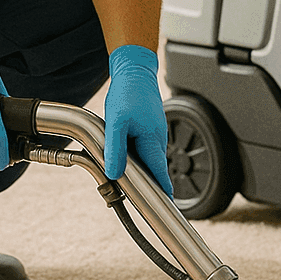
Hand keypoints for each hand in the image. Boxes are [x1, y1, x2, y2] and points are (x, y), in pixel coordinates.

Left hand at [103, 45, 174, 196]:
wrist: (134, 70)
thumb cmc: (127, 94)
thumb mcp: (115, 123)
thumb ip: (115, 149)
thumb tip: (114, 173)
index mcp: (152, 142)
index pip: (160, 175)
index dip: (164, 193)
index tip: (166, 209)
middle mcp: (158, 140)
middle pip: (154, 169)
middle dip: (148, 183)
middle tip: (140, 198)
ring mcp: (155, 133)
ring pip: (148, 158)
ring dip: (139, 168)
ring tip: (125, 176)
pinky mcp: (149, 127)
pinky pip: (144, 147)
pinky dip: (136, 154)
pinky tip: (123, 152)